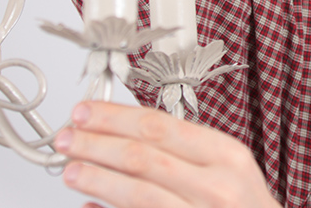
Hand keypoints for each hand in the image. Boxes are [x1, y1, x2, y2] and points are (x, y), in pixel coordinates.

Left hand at [55, 101, 280, 207]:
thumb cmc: (243, 205)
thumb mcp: (228, 166)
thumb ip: (184, 148)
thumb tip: (125, 130)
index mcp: (226, 155)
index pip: (159, 126)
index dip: (114, 117)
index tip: (85, 112)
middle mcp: (216, 186)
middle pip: (141, 156)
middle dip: (96, 144)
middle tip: (67, 138)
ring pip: (136, 194)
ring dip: (96, 179)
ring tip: (71, 169)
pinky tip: (89, 204)